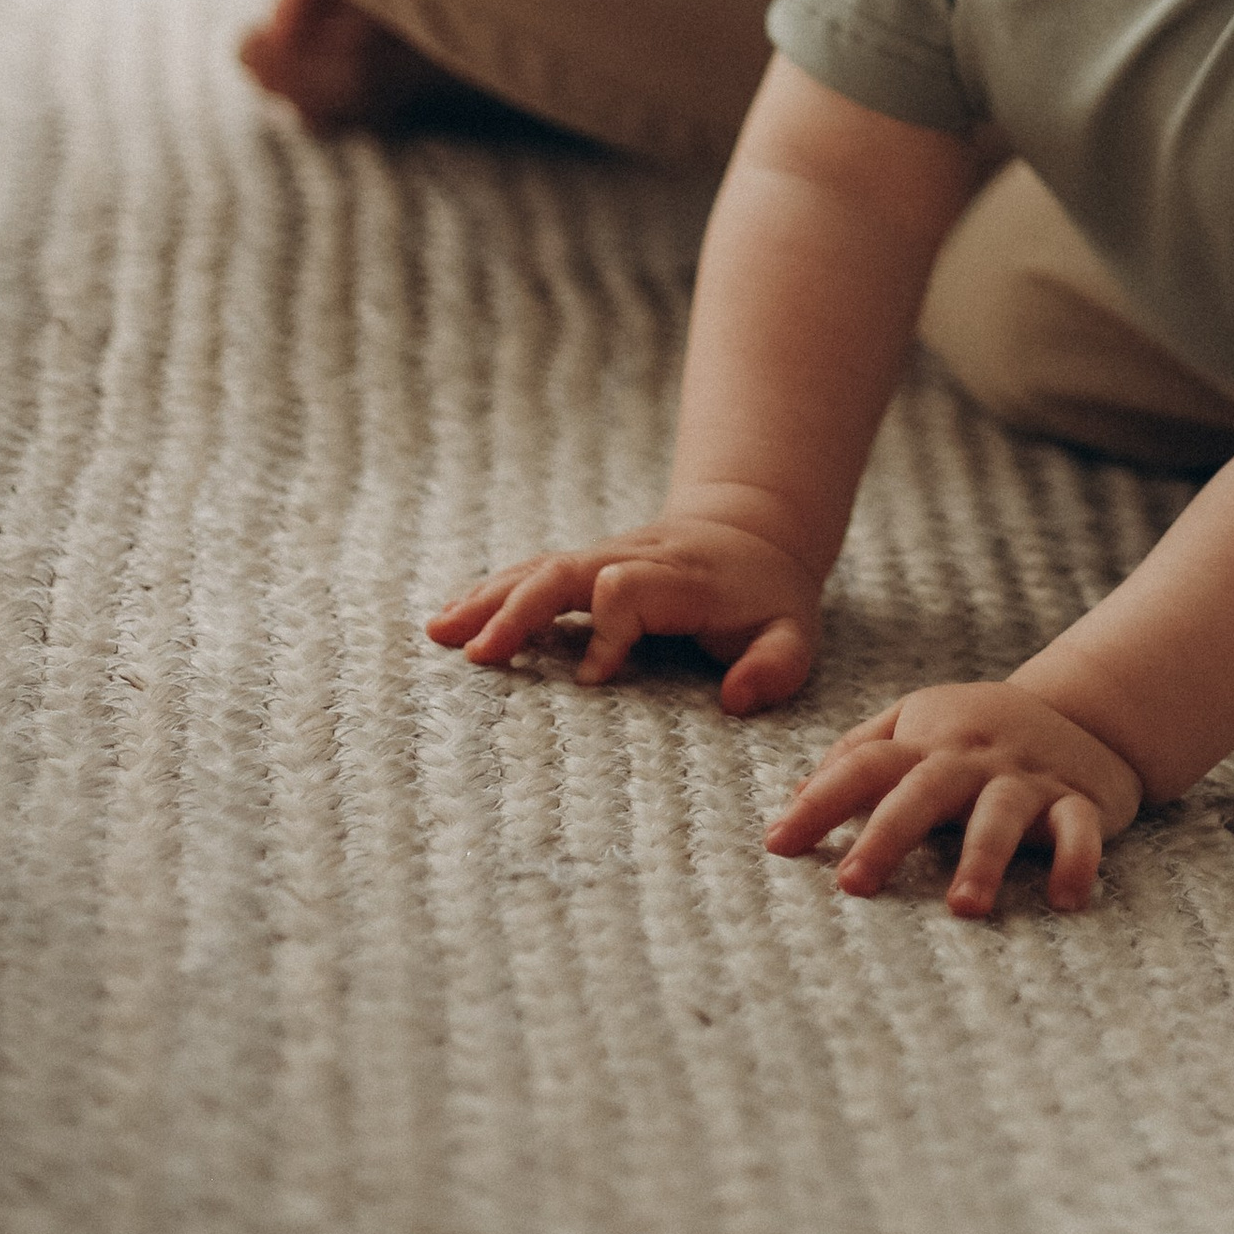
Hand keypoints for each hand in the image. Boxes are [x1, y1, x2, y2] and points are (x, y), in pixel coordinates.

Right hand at [427, 509, 824, 712]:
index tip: (593, 681)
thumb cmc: (768, 598)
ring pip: (538, 568)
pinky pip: (530, 572)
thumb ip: (775, 667)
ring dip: (489, 598)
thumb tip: (733, 701)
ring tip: (438, 633)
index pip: (627, 589)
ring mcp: (602, 558)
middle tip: (477, 656)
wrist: (751, 532)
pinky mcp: (583, 566)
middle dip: (519, 609)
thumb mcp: (795, 633)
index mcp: (678, 578)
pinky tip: (447, 619)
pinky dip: (488, 592)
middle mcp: (631, 559)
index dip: (607, 630)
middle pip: (565, 570)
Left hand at [767, 683, 1143, 917]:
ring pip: (1001, 813)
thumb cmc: (978, 731)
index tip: (777, 844)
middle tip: (853, 884)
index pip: (863, 765)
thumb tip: (794, 795)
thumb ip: (858, 754)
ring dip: (982, 858)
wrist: (1085, 706)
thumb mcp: (916, 724)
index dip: (819, 801)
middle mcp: (971, 758)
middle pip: (923, 790)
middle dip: (887, 835)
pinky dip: (1076, 860)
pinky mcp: (1077, 799)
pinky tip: (1065, 899)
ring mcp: (1025, 778)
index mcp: (926, 741)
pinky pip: (1078, 828)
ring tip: (964, 909)